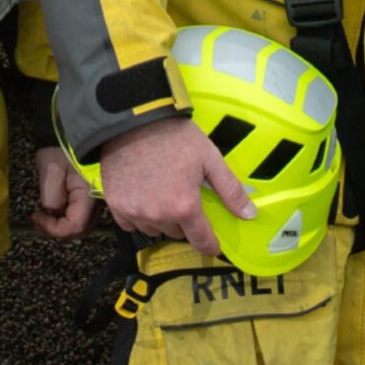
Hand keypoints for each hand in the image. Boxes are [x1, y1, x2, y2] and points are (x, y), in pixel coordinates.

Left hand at [31, 145, 96, 237]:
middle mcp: (96, 201)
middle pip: (80, 229)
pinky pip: (80, 213)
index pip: (75, 226)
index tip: (36, 216)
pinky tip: (52, 209)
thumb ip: (52, 199)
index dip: (53, 229)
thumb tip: (53, 212)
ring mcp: (95, 198)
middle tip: (38, 221)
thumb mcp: (50, 172)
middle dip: (57, 230)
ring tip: (42, 217)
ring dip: (61, 225)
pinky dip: (65, 216)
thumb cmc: (59, 148)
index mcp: (89, 194)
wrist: (70, 130)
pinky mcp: (90, 195)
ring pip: (81, 223)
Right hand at [95, 116, 252, 257]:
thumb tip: (249, 213)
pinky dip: (139, 214)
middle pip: (178, 232)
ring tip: (162, 192)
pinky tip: (143, 195)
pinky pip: (131, 223)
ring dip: (161, 218)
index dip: (210, 244)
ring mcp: (135, 212)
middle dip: (184, 220)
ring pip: (155, 228)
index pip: (201, 241)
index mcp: (184, 206)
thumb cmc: (171, 136)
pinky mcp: (116, 205)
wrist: (132, 119)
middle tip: (183, 196)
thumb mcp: (209, 157)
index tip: (212, 243)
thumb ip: (230, 189)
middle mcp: (159, 215)